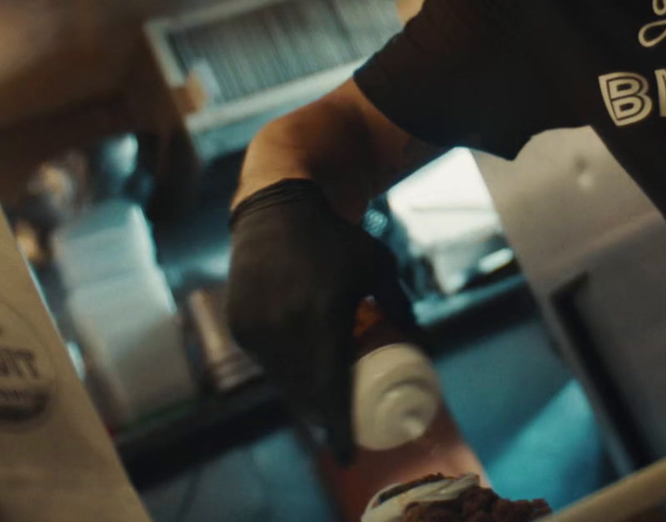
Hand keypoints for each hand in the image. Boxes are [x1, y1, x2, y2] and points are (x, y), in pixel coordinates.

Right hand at [226, 178, 419, 462]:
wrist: (276, 210)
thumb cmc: (336, 239)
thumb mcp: (377, 266)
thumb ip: (400, 305)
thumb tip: (425, 343)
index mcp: (322, 317)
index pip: (330, 390)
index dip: (338, 429)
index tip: (348, 454)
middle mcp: (284, 328)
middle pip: (305, 394)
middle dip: (323, 418)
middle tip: (342, 427)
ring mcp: (257, 328)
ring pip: (282, 382)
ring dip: (301, 398)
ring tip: (321, 406)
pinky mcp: (240, 325)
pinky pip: (265, 361)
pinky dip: (283, 371)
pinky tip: (296, 375)